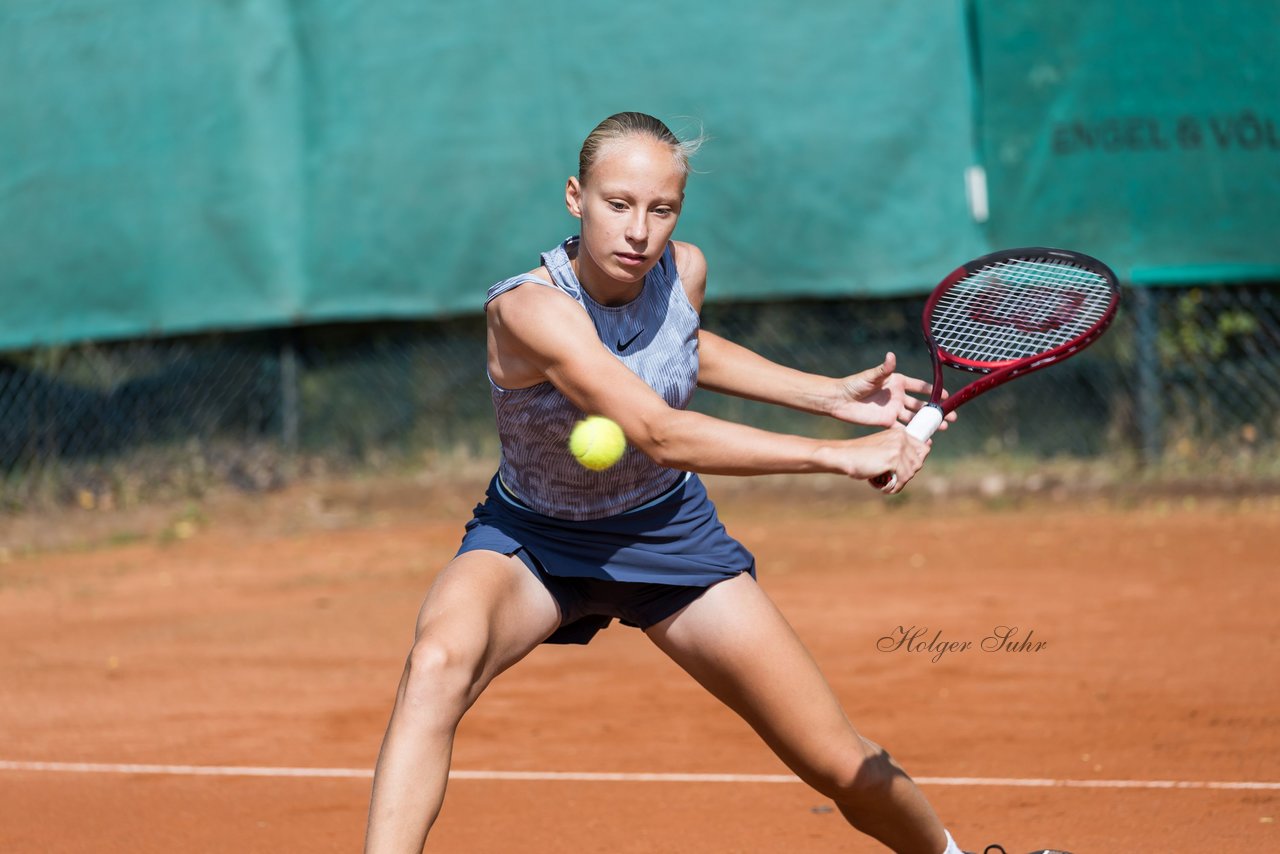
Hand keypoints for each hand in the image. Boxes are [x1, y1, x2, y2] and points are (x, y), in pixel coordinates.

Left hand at [827, 351, 951, 429]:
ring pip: (915, 417)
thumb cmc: (855, 384)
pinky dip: (913, 433)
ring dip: (928, 422)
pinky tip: (925, 438)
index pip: (919, 386)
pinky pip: (903, 428)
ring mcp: (893, 409)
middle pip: (921, 404)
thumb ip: (884, 369)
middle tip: (951, 416)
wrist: (840, 400)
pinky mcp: (886, 421)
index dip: (933, 391)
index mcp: (897, 382)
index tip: (946, 397)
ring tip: (943, 428)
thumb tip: (891, 355)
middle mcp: (898, 396)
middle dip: (935, 410)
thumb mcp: (871, 376)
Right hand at [827, 427, 929, 493]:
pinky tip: (885, 487)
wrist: (844, 456)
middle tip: (893, 478)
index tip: (903, 469)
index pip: (923, 448)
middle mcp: (902, 438)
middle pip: (918, 463)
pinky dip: (895, 487)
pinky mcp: (893, 459)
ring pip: (911, 472)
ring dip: (901, 482)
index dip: (915, 462)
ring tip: (888, 484)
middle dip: (907, 473)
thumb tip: (925, 450)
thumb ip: (899, 449)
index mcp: (900, 433)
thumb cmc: (861, 454)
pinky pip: (904, 478)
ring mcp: (898, 447)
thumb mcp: (883, 447)